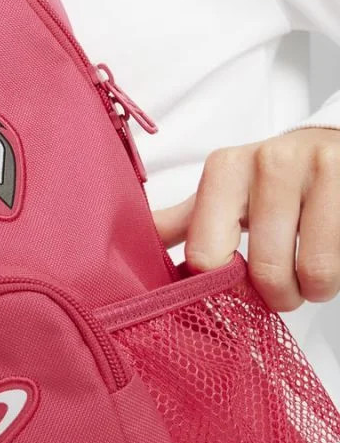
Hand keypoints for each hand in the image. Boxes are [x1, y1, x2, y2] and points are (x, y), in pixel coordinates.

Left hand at [153, 128, 339, 311]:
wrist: (337, 145)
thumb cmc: (272, 182)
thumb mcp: (222, 195)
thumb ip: (183, 222)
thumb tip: (125, 245)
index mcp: (225, 169)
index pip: (208, 256)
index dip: (224, 286)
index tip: (235, 284)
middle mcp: (270, 161)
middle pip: (264, 271)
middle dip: (277, 297)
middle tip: (282, 290)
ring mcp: (322, 168)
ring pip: (315, 273)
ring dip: (314, 290)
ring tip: (310, 275)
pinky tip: (335, 254)